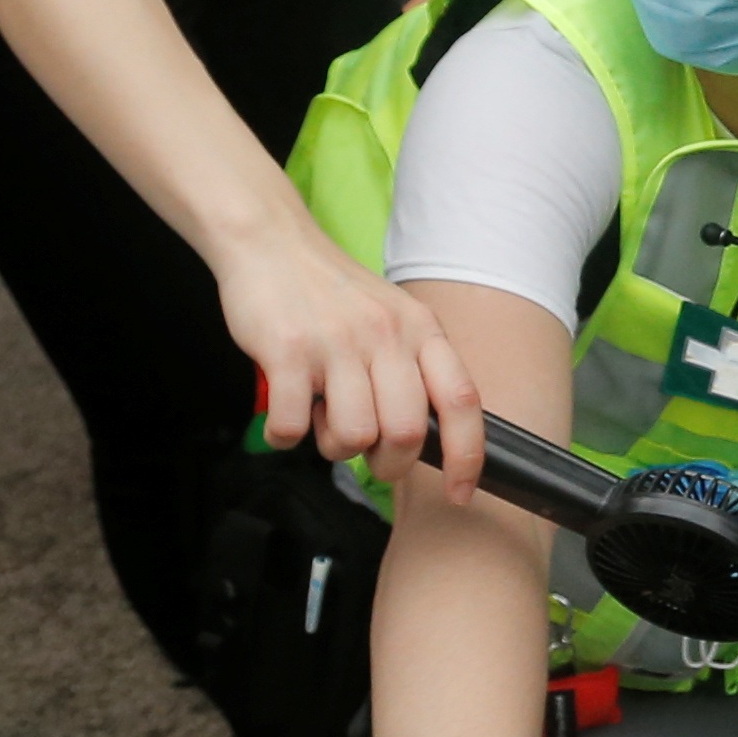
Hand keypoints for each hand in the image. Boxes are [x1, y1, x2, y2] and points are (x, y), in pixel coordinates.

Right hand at [225, 219, 484, 495]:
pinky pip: (293, 428)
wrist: (270, 243)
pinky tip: (283, 413)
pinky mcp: (287, 351)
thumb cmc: (330, 293)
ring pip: (354, 436)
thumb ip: (412, 368)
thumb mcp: (392, 317)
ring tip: (319, 416)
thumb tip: (426, 437)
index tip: (461, 493)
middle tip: (365, 450)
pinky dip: (285, 436)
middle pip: (408, 432)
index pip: (460, 401)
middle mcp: (385, 334)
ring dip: (333, 446)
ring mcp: (336, 343)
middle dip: (388, 462)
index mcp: (419, 329)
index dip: (468, 456)